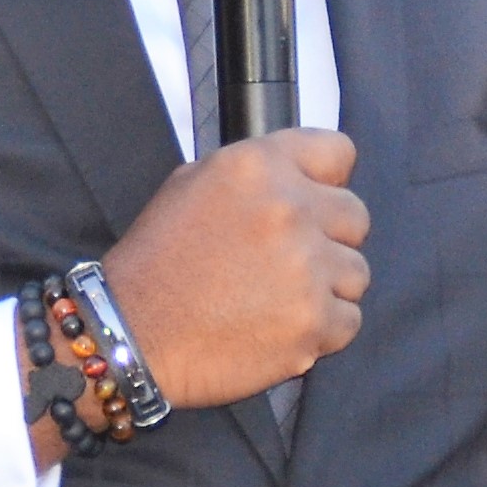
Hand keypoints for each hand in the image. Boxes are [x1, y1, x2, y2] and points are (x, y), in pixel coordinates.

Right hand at [96, 129, 365, 411]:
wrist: (131, 334)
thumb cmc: (155, 263)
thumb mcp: (190, 184)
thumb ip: (255, 173)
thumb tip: (301, 176)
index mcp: (258, 167)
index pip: (338, 152)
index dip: (327, 179)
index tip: (314, 200)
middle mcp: (289, 209)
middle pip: (355, 216)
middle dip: (328, 238)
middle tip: (287, 261)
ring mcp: (306, 268)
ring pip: (356, 272)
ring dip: (326, 287)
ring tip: (278, 299)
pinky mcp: (313, 323)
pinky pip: (348, 320)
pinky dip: (322, 330)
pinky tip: (279, 328)